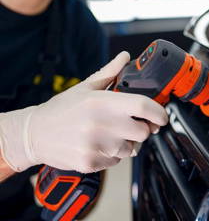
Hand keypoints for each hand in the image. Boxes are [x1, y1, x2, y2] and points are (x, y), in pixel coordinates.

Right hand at [0, 52, 167, 172]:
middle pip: (143, 131)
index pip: (143, 106)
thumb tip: (126, 57)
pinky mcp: (91, 162)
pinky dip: (113, 155)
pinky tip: (99, 145)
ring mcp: (96, 146)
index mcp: (101, 102)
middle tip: (133, 124)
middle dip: (143, 128)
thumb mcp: (85, 87)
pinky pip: (116, 161)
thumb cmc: (61, 110)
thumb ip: (110, 73)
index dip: (159, 112)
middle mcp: (101, 124)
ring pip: (131, 149)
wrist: (33, 134)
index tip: (162, 116)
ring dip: (127, 143)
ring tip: (110, 134)